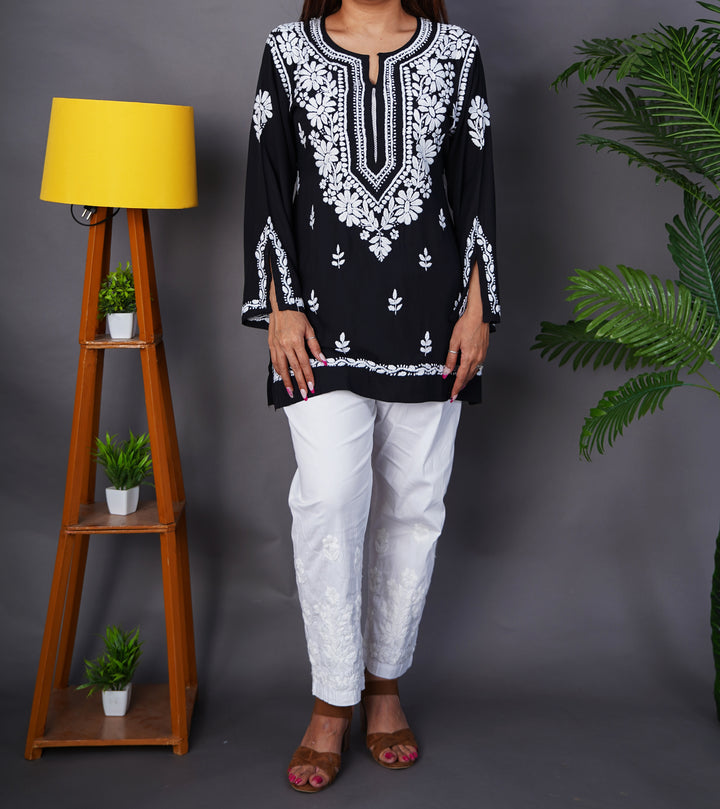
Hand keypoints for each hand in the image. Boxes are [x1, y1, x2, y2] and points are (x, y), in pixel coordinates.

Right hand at [268, 281, 325, 399]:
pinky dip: (278, 370)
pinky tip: (282, 376)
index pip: (304, 363)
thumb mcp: (309, 329)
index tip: (311, 387)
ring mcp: (276, 346)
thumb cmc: (297, 316)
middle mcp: (285, 345)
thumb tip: (322, 360)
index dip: (308, 376)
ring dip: (286, 380)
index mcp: (295, 341)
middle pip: (293, 369)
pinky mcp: (271, 344)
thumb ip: (315, 346)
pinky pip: (275, 361)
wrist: (281, 305)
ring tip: (291, 391)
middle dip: (299, 383)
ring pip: (282, 367)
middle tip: (303, 395)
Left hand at [443, 262, 488, 400]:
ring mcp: (482, 355)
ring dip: (467, 379)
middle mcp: (477, 358)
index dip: (456, 388)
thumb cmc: (467, 324)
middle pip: (468, 377)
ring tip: (460, 384)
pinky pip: (478, 365)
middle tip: (455, 392)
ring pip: (474, 372)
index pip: (461, 377)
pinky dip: (472, 371)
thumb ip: (450, 358)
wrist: (480, 314)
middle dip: (461, 386)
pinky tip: (468, 370)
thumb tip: (446, 372)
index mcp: (469, 357)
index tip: (452, 395)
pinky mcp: (484, 351)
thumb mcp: (454, 341)